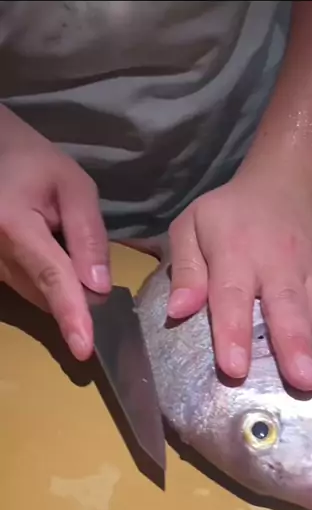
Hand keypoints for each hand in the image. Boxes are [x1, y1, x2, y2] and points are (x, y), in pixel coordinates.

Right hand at [0, 106, 109, 359]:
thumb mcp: (73, 185)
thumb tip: (99, 288)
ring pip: (34, 295)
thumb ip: (88, 235)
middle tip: (93, 268)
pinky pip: (24, 287)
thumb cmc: (32, 161)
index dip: (70, 313)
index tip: (84, 349)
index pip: (51, 277)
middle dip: (76, 295)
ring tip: (61, 243)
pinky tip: (50, 252)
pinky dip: (46, 282)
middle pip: (44, 292)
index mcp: (13, 223)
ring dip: (60, 287)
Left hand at [166, 175, 311, 392]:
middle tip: (304, 382)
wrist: (286, 184)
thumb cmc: (231, 215)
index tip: (235, 368)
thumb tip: (177, 311)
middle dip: (297, 346)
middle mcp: (280, 265)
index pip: (233, 297)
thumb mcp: (192, 227)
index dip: (233, 333)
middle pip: (289, 308)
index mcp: (237, 254)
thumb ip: (186, 270)